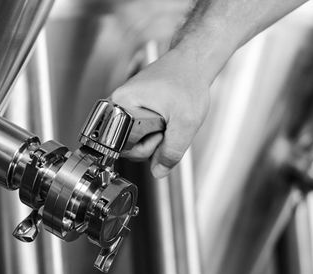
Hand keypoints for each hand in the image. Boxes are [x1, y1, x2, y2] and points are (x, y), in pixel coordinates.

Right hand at [111, 47, 209, 177]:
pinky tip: (164, 119)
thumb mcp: (185, 122)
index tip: (160, 135)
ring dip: (153, 138)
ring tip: (167, 122)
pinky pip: (139, 130)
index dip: (144, 147)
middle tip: (167, 128)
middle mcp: (119, 103)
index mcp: (123, 103)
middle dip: (150, 144)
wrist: (193, 63)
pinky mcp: (134, 107)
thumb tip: (158, 172)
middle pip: (126, 144)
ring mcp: (126, 105)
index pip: (121, 144)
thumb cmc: (188, 81)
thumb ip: (172, 151)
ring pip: (134, 139)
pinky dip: (154, 130)